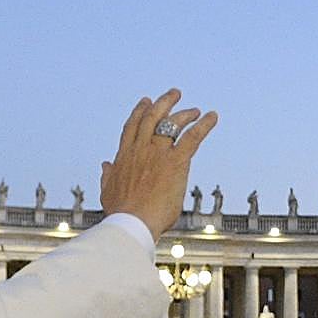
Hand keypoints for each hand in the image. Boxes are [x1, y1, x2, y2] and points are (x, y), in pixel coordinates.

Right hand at [101, 90, 218, 239]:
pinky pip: (192, 137)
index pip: (132, 127)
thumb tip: (105, 164)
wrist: (131, 222)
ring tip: (196, 110)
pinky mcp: (175, 162)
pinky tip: (213, 117)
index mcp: (124, 156)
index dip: (139, 112)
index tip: (146, 102)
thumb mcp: (108, 191)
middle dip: (164, 103)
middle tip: (174, 94)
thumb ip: (107, 175)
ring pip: (172, 123)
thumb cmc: (121, 213)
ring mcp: (157, 153)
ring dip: (185, 113)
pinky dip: (204, 125)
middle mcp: (140, 149)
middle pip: (152, 117)